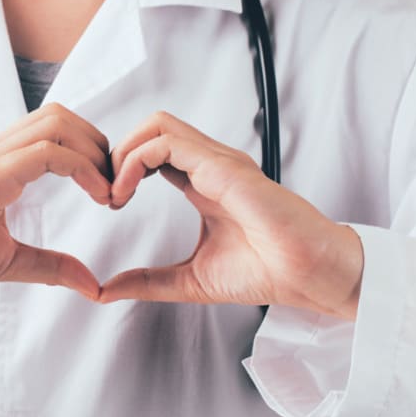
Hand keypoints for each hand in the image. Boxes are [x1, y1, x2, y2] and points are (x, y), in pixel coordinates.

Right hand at [0, 103, 111, 300]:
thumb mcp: (9, 260)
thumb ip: (50, 266)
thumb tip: (91, 284)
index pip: (55, 131)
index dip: (91, 153)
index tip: (110, 192)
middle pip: (60, 116)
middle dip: (98, 145)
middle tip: (115, 188)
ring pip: (56, 124)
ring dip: (93, 152)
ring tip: (108, 193)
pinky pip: (43, 152)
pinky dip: (80, 167)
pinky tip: (95, 197)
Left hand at [98, 111, 363, 320]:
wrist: (310, 277)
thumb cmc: (267, 272)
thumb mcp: (190, 280)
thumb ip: (149, 282)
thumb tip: (106, 291)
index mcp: (204, 183)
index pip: (154, 152)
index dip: (123, 169)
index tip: (109, 203)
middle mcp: (210, 165)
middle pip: (151, 128)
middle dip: (117, 154)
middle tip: (106, 195)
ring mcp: (218, 162)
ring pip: (157, 125)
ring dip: (124, 154)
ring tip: (114, 194)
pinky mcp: (223, 168)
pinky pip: (168, 144)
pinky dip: (136, 161)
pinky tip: (126, 193)